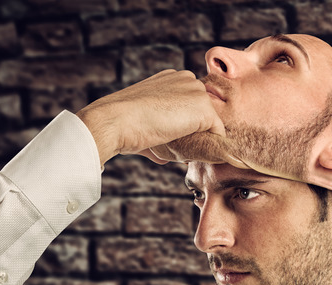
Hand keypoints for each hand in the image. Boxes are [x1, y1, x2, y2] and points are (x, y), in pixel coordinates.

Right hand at [76, 70, 225, 166]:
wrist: (115, 121)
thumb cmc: (122, 124)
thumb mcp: (142, 122)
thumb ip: (158, 134)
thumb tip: (163, 158)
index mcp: (170, 78)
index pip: (189, 103)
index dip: (184, 123)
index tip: (171, 137)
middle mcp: (186, 79)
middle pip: (202, 112)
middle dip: (194, 130)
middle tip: (175, 146)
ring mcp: (196, 92)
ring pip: (209, 123)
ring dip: (199, 138)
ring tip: (178, 148)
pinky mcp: (203, 109)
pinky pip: (216, 133)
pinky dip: (207, 146)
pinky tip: (188, 151)